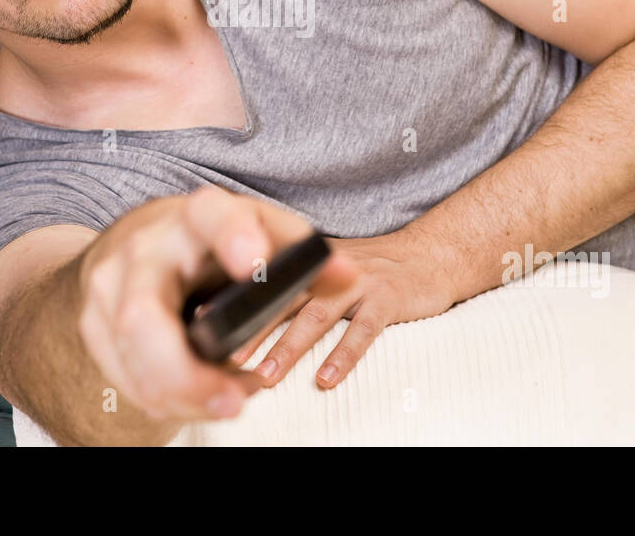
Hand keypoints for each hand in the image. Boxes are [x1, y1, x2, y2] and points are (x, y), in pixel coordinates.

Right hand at [75, 185, 360, 425]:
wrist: (133, 244)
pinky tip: (198, 397)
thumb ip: (300, 251)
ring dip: (183, 393)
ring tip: (228, 401)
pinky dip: (166, 397)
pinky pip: (125, 376)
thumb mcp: (254, 232)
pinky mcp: (93, 325)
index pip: (210, 216)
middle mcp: (142, 248)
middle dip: (185, 372)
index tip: (254, 263)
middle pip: (143, 316)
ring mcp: (108, 288)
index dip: (233, 236)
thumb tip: (347, 276)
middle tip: (235, 400)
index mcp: (193, 217)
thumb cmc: (208, 240)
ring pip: (132, 355)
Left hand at [229, 224, 459, 390]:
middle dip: (252, 327)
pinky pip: (363, 330)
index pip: (266, 280)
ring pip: (316, 315)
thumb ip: (295, 288)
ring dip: (289, 347)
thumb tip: (246, 318)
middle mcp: (328, 269)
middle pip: (283, 298)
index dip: (233, 298)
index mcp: (310, 262)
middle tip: (223, 356)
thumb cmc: (375, 269)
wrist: (432, 254)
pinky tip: (326, 378)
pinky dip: (343, 355)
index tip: (202, 319)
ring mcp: (359, 282)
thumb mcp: (330, 270)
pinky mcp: (388, 298)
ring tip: (266, 375)